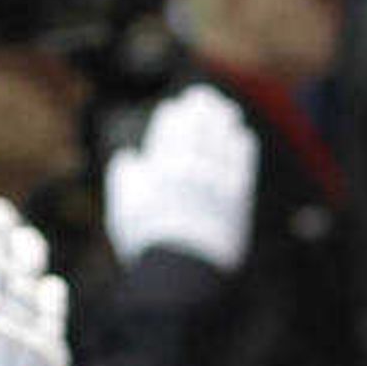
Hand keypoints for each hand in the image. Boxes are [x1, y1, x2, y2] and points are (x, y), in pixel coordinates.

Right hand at [102, 85, 258, 272]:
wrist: (183, 268)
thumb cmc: (148, 241)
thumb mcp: (123, 209)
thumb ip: (125, 178)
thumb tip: (129, 158)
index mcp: (160, 169)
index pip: (169, 134)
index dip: (175, 118)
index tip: (178, 107)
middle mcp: (190, 170)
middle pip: (198, 133)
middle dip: (201, 112)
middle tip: (205, 97)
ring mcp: (215, 183)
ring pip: (222, 144)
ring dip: (224, 124)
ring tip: (226, 110)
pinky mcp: (236, 199)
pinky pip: (241, 165)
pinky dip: (241, 148)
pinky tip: (242, 136)